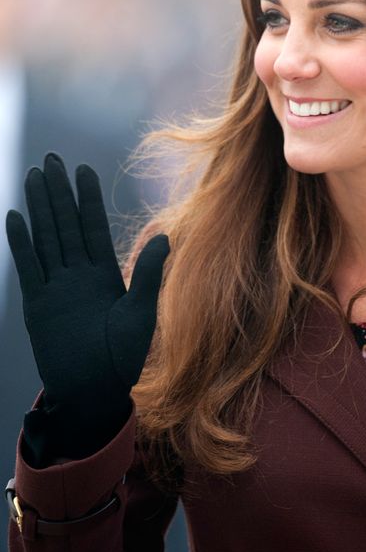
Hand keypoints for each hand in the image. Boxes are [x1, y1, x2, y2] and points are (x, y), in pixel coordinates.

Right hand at [5, 152, 168, 443]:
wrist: (95, 391)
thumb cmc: (123, 358)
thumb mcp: (141, 313)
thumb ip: (149, 274)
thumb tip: (165, 236)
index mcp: (106, 275)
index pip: (94, 227)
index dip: (88, 199)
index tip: (84, 170)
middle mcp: (80, 276)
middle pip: (66, 224)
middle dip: (59, 193)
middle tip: (52, 159)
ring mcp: (57, 288)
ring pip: (46, 238)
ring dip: (40, 208)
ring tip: (33, 176)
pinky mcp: (38, 305)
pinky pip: (29, 267)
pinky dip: (22, 243)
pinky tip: (15, 217)